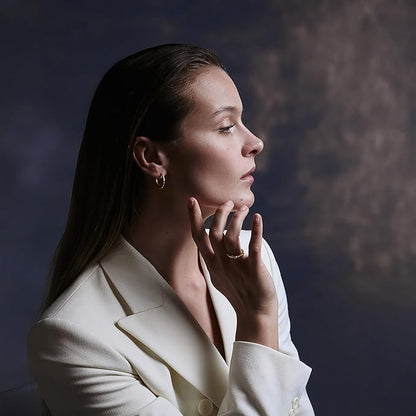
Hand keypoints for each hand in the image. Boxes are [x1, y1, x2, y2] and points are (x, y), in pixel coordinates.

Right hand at [188, 198, 278, 348]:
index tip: (192, 201)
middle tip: (227, 202)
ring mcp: (237, 267)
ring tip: (243, 209)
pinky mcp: (254, 269)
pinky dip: (256, 230)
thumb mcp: (218, 277)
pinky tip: (258, 217)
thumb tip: (209, 246)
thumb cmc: (238, 293)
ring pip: (231, 236)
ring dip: (236, 219)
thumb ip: (213, 259)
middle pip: (215, 233)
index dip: (194, 219)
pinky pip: (253, 247)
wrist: (254, 314)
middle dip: (219, 214)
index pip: (198, 238)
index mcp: (212, 264)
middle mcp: (221, 264)